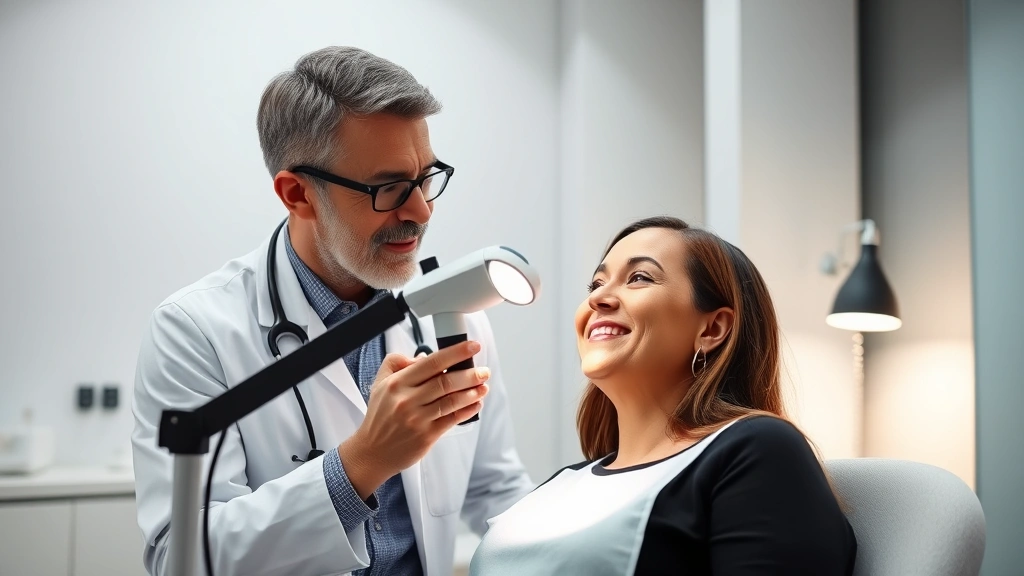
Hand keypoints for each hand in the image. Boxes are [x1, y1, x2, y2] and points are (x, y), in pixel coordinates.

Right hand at [338, 340, 488, 499]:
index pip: (432, 362)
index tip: (472, 347)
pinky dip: (467, 411)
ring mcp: (418, 419)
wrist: (373, 451)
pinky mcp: (426, 436)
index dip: (456, 353)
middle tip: (484, 371)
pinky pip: (452, 419)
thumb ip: (398, 363)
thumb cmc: (380, 416)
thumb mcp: (380, 383)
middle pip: (446, 382)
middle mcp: (407, 400)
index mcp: (398, 383)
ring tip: (483, 386)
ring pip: (452, 401)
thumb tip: (424, 357)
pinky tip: (475, 404)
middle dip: (470, 374)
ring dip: (472, 392)